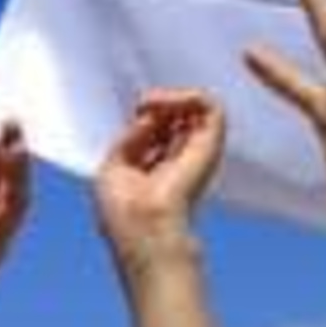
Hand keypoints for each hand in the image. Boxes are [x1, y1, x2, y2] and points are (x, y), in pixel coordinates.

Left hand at [92, 91, 225, 267]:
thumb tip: (147, 112)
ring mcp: (198, 153)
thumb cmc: (124, 212)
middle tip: (144, 105)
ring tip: (155, 103)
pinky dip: (188, 97)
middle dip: (158, 104)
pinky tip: (169, 103)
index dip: (145, 116)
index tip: (136, 113)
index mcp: (156, 171)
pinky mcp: (212, 145)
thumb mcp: (113, 167)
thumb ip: (131, 137)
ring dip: (172, 97)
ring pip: (195, 107)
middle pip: (176, 117)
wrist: (148, 229)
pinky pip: (209, 106)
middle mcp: (180, 162)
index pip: (157, 131)